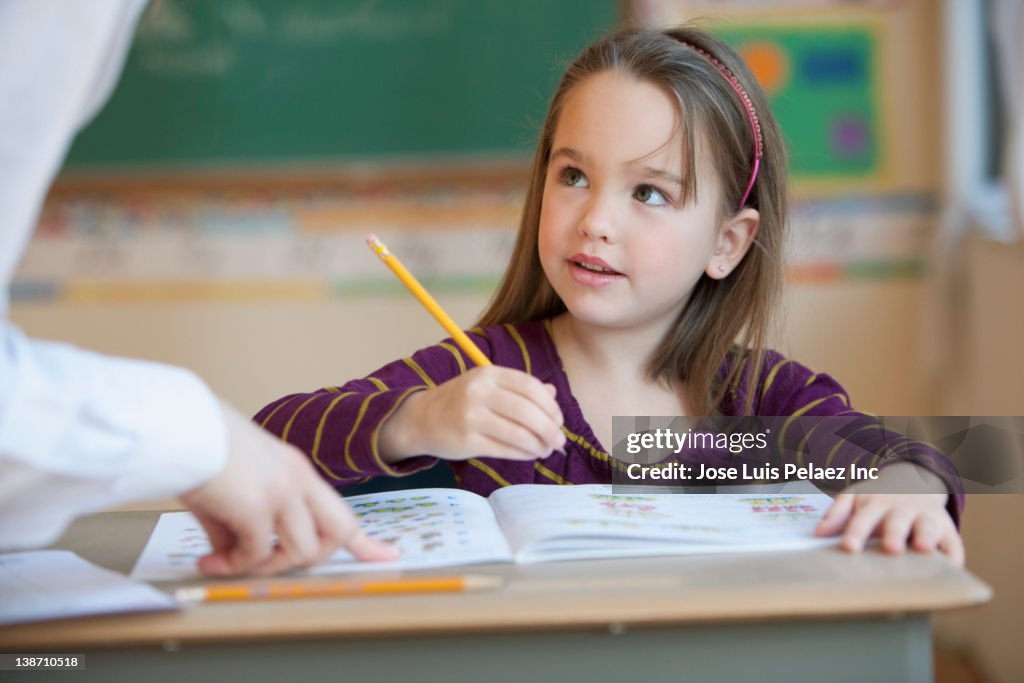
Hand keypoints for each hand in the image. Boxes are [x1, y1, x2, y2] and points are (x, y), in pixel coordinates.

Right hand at [179, 400, 399, 575]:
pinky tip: (208, 561)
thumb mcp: (236, 485)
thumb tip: (233, 555)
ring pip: (302, 551)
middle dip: (314, 559)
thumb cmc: (199, 449)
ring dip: (266, 566)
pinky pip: (257, 554)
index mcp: (296, 470)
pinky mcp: (259, 507)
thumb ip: (243, 521)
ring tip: (228, 562)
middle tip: (269, 564)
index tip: (389, 557)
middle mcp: (298, 479)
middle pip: (339, 531)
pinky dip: (233, 566)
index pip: (340, 509)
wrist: (179, 427)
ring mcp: (284, 493)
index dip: (366, 541)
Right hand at [379, 366, 565, 462]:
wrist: (421, 419)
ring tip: (546, 450)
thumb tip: (552, 395)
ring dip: (539, 444)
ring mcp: (471, 417)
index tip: (559, 420)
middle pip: (527, 411)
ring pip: (518, 433)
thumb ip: (519, 388)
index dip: (550, 405)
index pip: (529, 386)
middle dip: (549, 429)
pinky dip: (523, 453)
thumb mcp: (488, 386)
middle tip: (559, 441)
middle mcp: (478, 392)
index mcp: (487, 373)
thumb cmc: (462, 401)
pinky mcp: (466, 441)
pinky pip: (504, 449)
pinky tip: (530, 454)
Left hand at [814, 463, 963, 564]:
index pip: (863, 518)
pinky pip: (953, 541)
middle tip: (890, 548)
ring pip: (928, 526)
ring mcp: (926, 517)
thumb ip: (838, 514)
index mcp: (875, 504)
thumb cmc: (877, 499)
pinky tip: (952, 567)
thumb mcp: (855, 498)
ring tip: (924, 549)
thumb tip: (818, 533)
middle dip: (894, 533)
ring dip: (927, 536)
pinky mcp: (947, 528)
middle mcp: (901, 510)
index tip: (849, 548)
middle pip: (897, 521)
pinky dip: (955, 553)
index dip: (857, 533)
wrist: (913, 481)